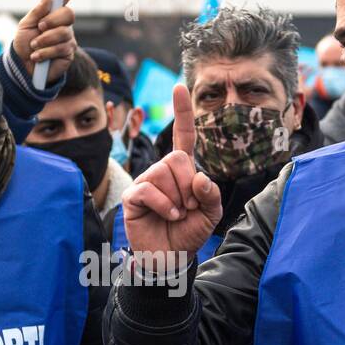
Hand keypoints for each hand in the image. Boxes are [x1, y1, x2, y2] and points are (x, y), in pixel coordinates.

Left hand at [12, 0, 79, 82]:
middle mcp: (63, 25)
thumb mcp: (25, 25)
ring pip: (63, 33)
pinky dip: (45, 52)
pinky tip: (38, 57)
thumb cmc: (24, 45)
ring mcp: (68, 39)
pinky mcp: (68, 54)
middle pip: (68, 14)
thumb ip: (37, 11)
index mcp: (52, 14)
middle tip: (40, 27)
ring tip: (34, 47)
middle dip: (52, 20)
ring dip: (44, 40)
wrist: (23, 67)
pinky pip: (60, 48)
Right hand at [122, 84, 221, 261]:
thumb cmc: (189, 233)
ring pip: (163, 172)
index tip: (179, 86)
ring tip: (177, 213)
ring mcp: (146, 182)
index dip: (182, 112)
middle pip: (177, 158)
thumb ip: (212, 194)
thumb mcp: (211, 214)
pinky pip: (150, 189)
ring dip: (178, 198)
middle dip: (189, 184)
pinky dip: (165, 204)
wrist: (171, 258)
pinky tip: (169, 215)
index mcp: (182, 170)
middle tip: (189, 206)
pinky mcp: (133, 196)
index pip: (183, 136)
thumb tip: (200, 177)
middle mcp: (162, 171)